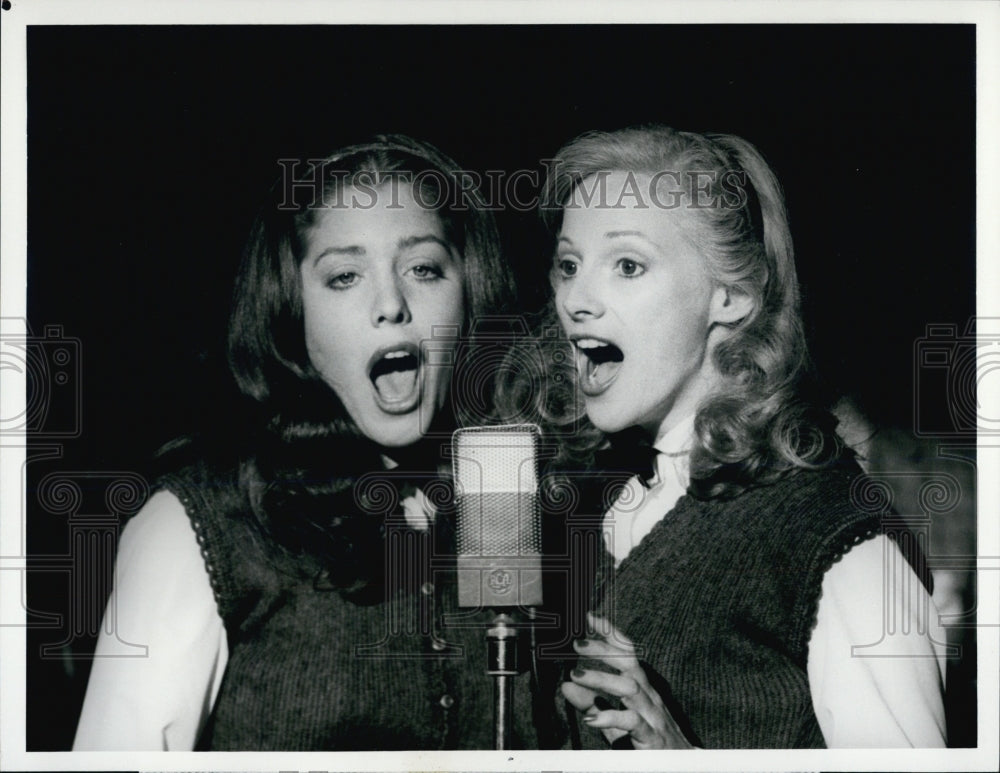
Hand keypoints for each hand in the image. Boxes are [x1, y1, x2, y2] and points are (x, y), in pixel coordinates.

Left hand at [561, 613, 694, 748]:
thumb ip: (592, 702)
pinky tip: (590, 719)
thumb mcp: (614, 720)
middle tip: (576, 644)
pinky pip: (632, 723)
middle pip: (629, 665)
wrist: (680, 766)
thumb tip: (566, 686)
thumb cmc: (647, 741)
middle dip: (603, 650)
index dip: (611, 634)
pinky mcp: (652, 738)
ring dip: (601, 680)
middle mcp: (648, 697)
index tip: (590, 617)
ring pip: (629, 689)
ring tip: (575, 676)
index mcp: (641, 689)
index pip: (628, 654)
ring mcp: (652, 716)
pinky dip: (610, 717)